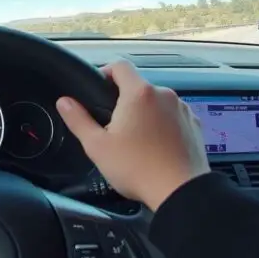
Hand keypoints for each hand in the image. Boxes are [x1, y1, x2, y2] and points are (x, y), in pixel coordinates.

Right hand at [56, 60, 209, 210]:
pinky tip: (156, 148)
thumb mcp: (97, 146)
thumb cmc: (138, 169)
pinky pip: (173, 117)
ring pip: (157, 103)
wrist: (180, 192)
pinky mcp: (194, 125)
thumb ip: (78, 119)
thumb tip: (64, 102)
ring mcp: (182, 109)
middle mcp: (164, 95)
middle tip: (114, 127)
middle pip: (138, 87)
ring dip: (145, 114)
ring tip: (137, 142)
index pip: (120, 66)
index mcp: (139, 93)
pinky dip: (163, 126)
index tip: (99, 89)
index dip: (105, 72)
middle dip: (124, 102)